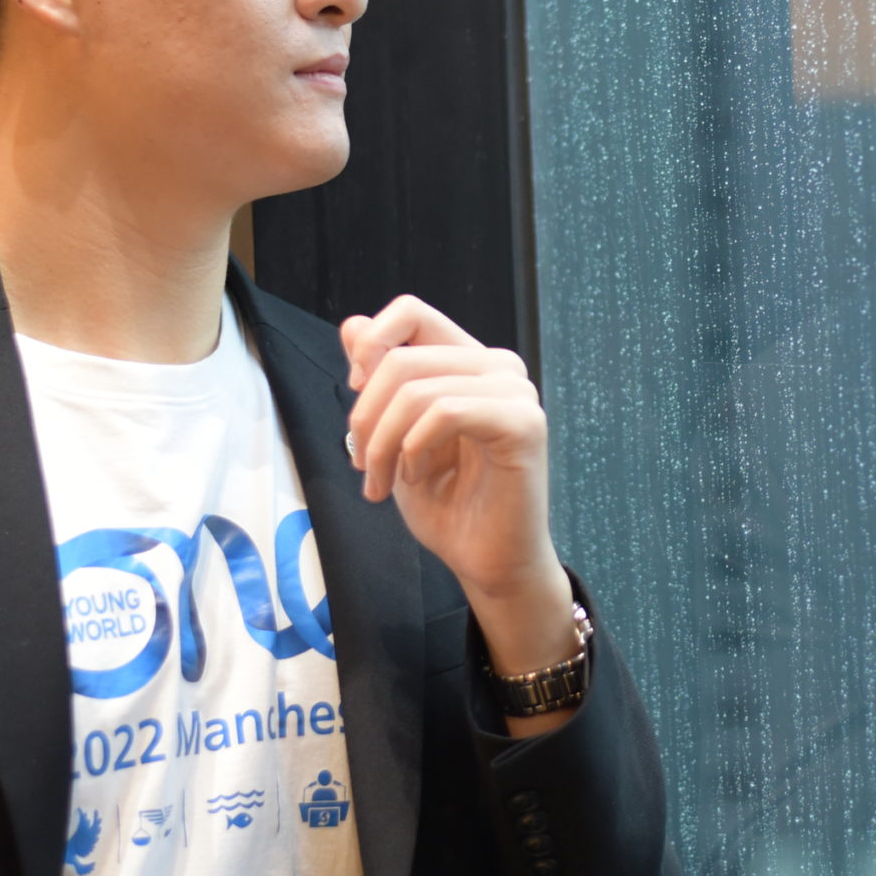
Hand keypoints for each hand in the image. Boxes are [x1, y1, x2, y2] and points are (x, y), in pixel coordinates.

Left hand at [341, 297, 577, 690]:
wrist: (486, 563)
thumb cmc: (448, 505)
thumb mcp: (393, 436)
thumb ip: (378, 381)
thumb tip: (352, 324)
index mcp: (469, 362)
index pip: (411, 312)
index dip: (372, 345)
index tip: (356, 393)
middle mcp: (498, 366)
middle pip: (402, 357)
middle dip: (365, 416)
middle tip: (360, 465)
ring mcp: (516, 392)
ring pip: (418, 388)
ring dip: (382, 444)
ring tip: (380, 482)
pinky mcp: (524, 424)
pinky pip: (445, 412)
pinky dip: (414, 448)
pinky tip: (416, 478)